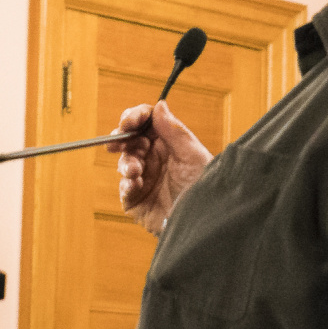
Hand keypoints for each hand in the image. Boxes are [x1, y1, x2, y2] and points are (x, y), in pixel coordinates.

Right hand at [107, 101, 211, 235]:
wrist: (204, 223)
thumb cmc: (205, 189)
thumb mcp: (193, 156)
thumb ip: (175, 131)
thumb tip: (160, 105)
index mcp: (168, 144)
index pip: (145, 122)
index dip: (134, 117)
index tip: (130, 120)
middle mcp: (154, 159)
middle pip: (129, 139)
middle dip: (123, 138)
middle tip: (122, 140)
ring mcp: (144, 179)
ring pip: (124, 162)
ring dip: (126, 163)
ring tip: (135, 170)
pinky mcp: (136, 200)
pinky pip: (124, 188)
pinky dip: (126, 184)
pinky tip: (135, 185)